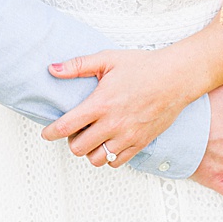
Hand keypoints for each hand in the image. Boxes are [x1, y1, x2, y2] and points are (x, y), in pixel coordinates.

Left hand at [40, 47, 197, 167]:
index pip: (66, 126)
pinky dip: (108, 157)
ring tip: (90, 138)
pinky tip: (107, 143)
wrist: (176, 77)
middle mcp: (113, 124)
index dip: (51, 132)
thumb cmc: (143, 66)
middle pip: (79, 148)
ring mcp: (128, 136)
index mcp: (100, 104)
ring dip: (89, 151)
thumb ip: (77, 65)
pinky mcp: (141, 143)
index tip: (46, 133)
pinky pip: (118, 162)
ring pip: (97, 159)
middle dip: (70, 140)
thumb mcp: (106, 59)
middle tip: (74, 130)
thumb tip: (52, 69)